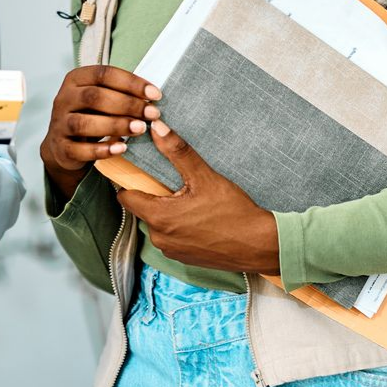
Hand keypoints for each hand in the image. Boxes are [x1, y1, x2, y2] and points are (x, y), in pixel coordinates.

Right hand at [39, 65, 161, 204]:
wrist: (62, 143)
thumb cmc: (90, 114)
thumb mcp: (101, 98)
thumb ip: (121, 93)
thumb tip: (152, 97)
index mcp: (76, 79)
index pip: (103, 74)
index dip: (131, 82)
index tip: (155, 94)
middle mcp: (64, 98)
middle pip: (94, 97)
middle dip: (127, 104)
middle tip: (151, 113)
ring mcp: (59, 123)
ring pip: (84, 123)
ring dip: (116, 125)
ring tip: (140, 128)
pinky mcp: (61, 147)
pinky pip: (80, 149)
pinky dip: (103, 149)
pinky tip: (122, 148)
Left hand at [117, 121, 280, 274]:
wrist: (260, 246)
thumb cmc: (233, 212)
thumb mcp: (204, 176)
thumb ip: (177, 151)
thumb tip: (156, 127)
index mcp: (159, 217)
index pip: (125, 197)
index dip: (129, 181)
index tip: (139, 169)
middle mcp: (160, 239)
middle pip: (142, 209)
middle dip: (152, 194)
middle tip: (171, 180)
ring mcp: (173, 252)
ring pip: (158, 223)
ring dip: (166, 210)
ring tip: (188, 197)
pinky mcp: (185, 259)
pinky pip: (172, 236)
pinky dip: (179, 225)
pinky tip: (198, 215)